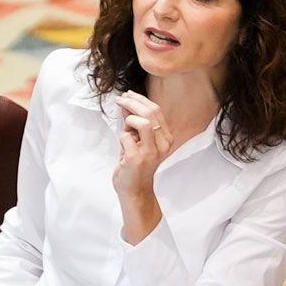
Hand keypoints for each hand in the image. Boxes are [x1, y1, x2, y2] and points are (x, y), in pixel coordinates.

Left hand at [113, 93, 169, 242]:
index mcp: (165, 138)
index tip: (128, 95)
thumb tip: (126, 102)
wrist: (134, 190)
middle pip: (151, 113)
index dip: (141, 100)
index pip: (157, 111)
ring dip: (129, 120)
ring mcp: (151, 152)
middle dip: (132, 102)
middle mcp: (162, 144)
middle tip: (120, 99)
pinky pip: (126, 137)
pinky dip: (121, 137)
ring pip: (144, 122)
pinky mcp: (137, 158)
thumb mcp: (136, 140)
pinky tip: (123, 146)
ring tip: (124, 127)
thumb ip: (133, 123)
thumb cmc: (135, 165)